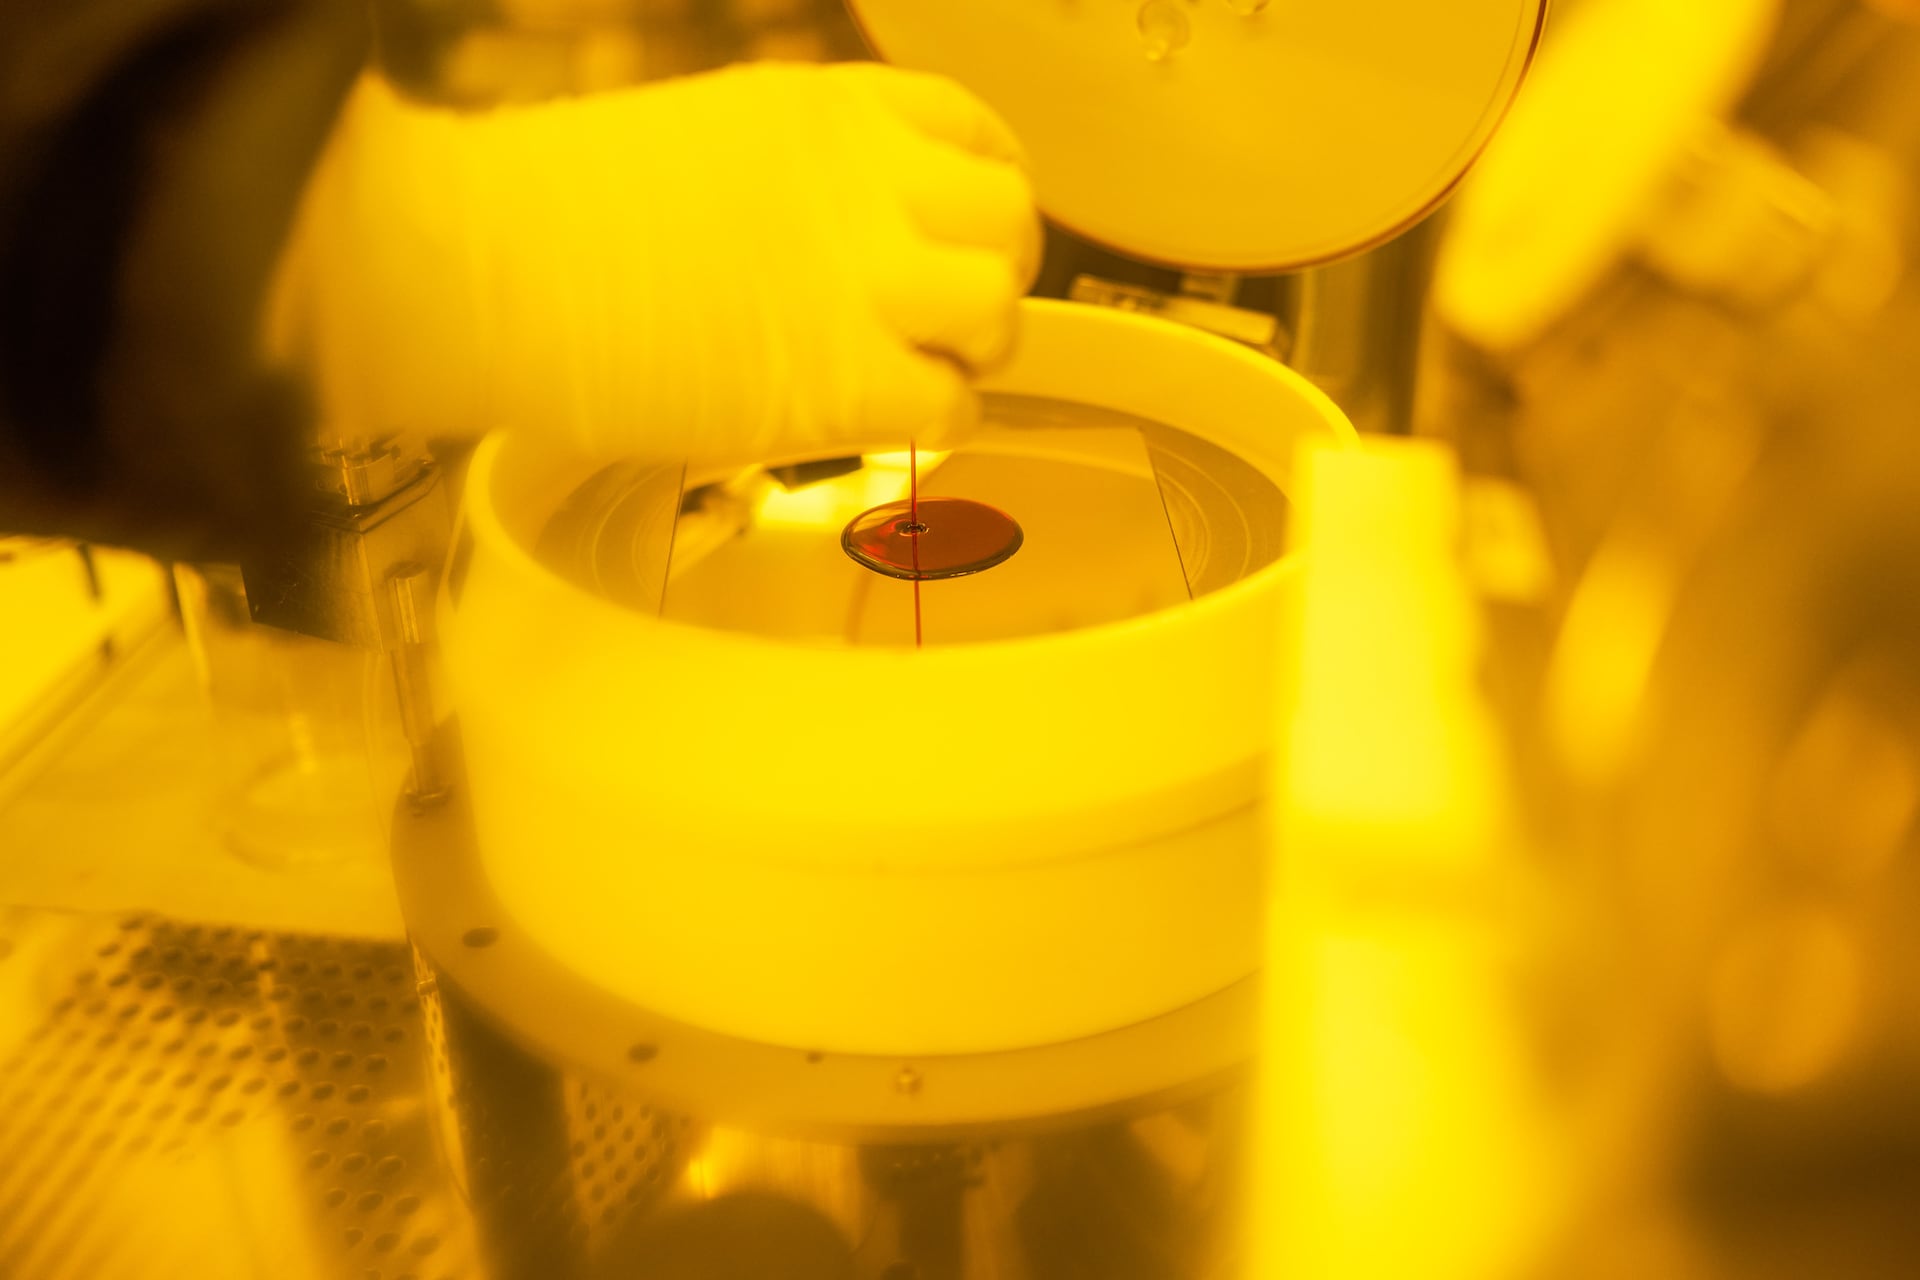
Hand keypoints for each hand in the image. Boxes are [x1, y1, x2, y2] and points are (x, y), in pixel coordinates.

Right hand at [271, 63, 1040, 467]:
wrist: (490, 269)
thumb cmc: (560, 213)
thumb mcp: (713, 138)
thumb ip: (806, 177)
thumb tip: (840, 232)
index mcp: (834, 112)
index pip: (978, 135)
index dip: (989, 193)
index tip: (966, 234)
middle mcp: (870, 186)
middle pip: (1012, 223)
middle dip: (994, 275)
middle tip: (947, 318)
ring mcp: (866, 284)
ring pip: (1001, 312)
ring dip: (972, 351)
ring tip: (909, 369)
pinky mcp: (844, 383)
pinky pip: (955, 407)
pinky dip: (932, 422)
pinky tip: (877, 418)